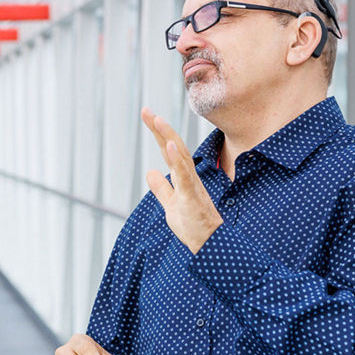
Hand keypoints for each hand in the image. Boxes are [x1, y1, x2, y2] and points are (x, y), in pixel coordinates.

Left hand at [141, 107, 222, 253]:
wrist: (208, 243)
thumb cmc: (193, 225)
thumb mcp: (170, 204)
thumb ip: (161, 188)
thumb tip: (151, 172)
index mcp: (182, 177)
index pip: (169, 150)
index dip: (158, 133)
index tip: (148, 115)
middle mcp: (188, 176)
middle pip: (174, 147)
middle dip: (160, 128)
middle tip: (146, 110)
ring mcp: (191, 185)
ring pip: (180, 156)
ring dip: (169, 137)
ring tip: (157, 120)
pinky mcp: (192, 196)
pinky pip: (184, 175)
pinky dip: (178, 160)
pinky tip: (171, 145)